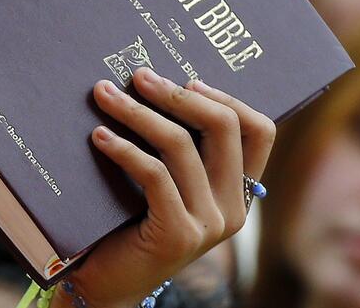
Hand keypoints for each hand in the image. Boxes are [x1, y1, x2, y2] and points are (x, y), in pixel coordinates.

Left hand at [56, 69, 275, 307]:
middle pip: (222, 128)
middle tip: (137, 75)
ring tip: (103, 95)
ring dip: (137, 112)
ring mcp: (208, 223)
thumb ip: (174, 146)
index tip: (186, 78)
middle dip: (175, 94)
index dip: (227, 97)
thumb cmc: (128, 222)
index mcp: (237, 190)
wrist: (106, 284)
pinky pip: (155, 175)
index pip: (260, 131)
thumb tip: (153, 80)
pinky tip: (99, 136)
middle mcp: (232, 208)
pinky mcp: (177, 235)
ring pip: (181, 145)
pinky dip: (124, 148)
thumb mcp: (163, 181)